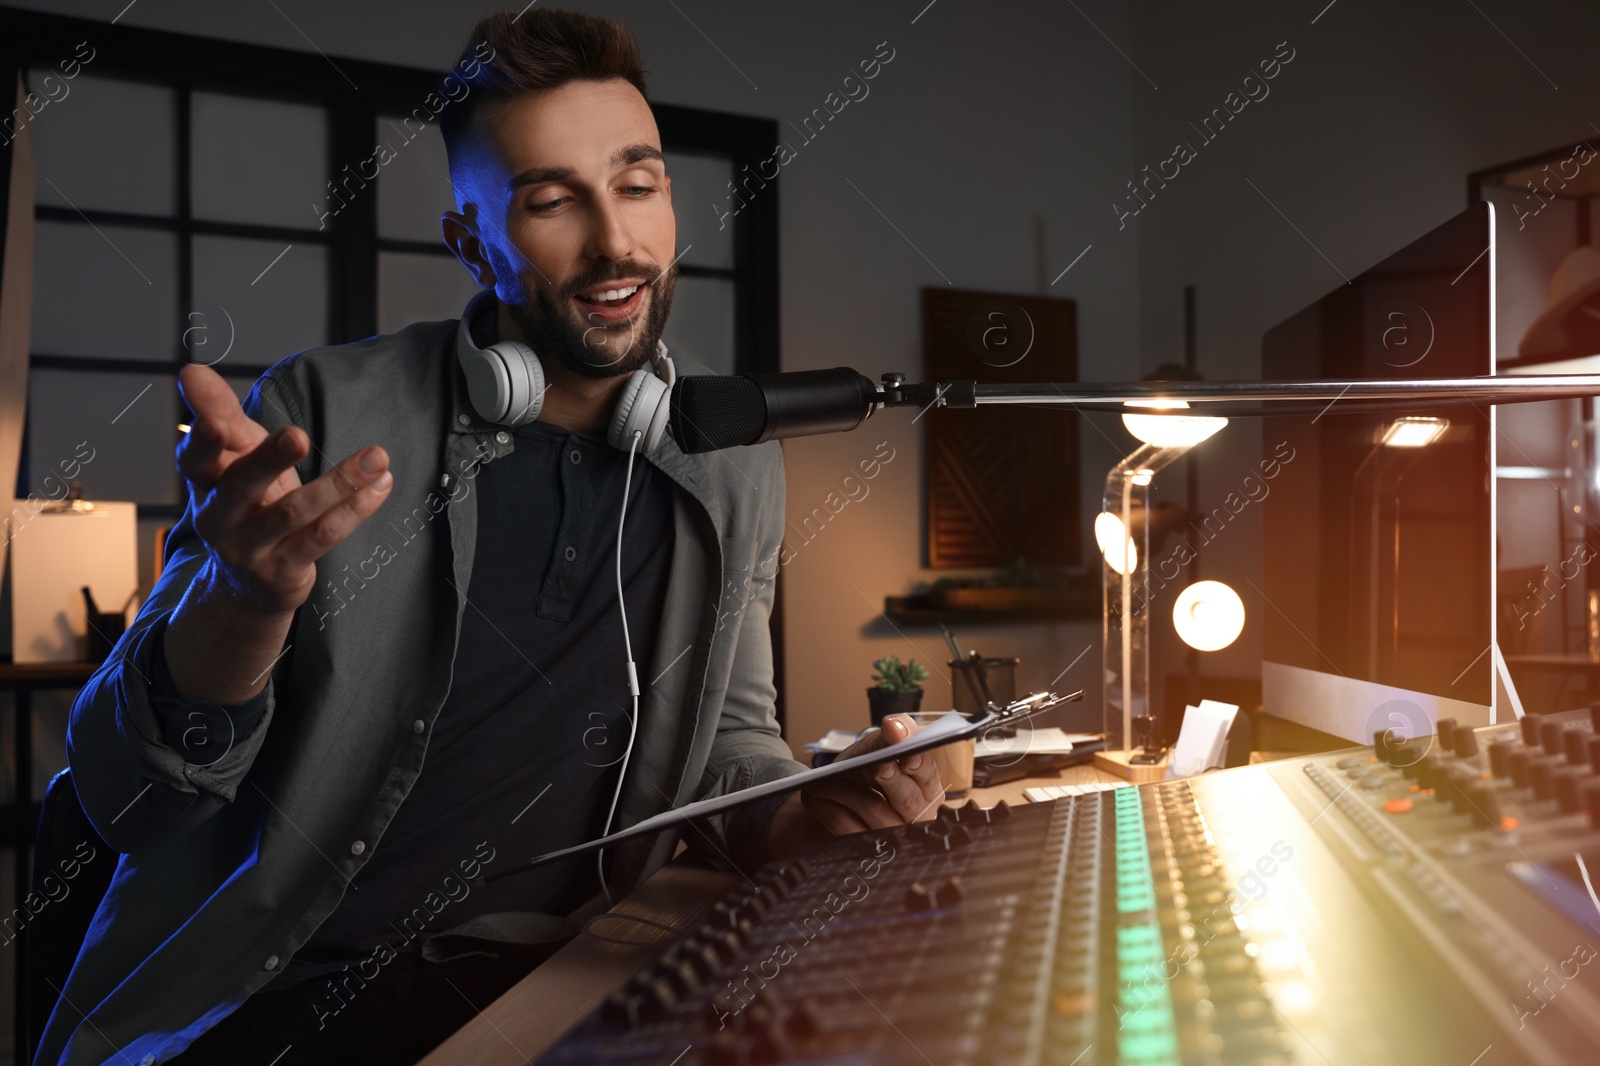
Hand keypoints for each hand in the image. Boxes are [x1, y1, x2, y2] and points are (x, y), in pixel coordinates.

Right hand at [176, 363, 392, 615]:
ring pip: (294, 512)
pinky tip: (381, 484)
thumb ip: (221, 411)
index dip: (203, 441)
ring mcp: (252, 548)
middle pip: (242, 485)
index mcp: (205, 482)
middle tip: (296, 434)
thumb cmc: (247, 500)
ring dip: (339, 483)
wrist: (250, 582)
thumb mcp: (235, 454)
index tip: (214, 420)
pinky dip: (355, 509)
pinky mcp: (284, 570)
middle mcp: (221, 518)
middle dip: (269, 459)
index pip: (196, 459)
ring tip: (377, 456)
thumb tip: (192, 369)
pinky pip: (323, 536)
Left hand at [798, 715, 945, 834]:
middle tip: (878, 766)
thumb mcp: (875, 748)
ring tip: (821, 781)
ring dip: (843, 789)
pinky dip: (826, 807)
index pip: (928, 777)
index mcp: (926, 789)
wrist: (834, 799)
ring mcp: (891, 836)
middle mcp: (914, 816)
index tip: (908, 756)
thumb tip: (894, 727)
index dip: (920, 766)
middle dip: (892, 780)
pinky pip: (845, 825)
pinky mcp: (864, 848)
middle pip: (908, 800)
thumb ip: (889, 734)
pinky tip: (813, 796)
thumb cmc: (863, 770)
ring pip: (872, 809)